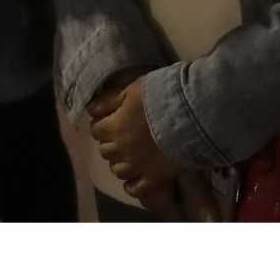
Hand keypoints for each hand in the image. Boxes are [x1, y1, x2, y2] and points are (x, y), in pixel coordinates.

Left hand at [91, 75, 181, 207]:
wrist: (188, 115)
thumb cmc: (159, 97)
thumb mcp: (132, 91)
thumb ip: (109, 101)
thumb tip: (91, 109)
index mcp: (114, 128)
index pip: (96, 130)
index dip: (101, 124)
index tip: (109, 120)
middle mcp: (121, 151)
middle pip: (105, 151)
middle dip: (110, 142)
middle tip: (121, 135)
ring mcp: (137, 167)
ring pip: (117, 170)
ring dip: (119, 162)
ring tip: (129, 154)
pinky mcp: (154, 178)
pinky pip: (135, 189)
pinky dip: (131, 184)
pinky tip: (134, 178)